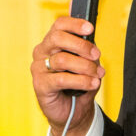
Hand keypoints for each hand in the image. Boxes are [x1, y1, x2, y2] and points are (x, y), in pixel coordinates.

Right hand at [31, 16, 104, 135]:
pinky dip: (81, 81)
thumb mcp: (87, 65)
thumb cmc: (78, 84)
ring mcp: (39, 68)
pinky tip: (92, 83)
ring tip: (97, 74)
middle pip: (58, 37)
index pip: (60, 25)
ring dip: (85, 66)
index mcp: (52, 43)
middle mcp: (42, 52)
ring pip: (62, 59)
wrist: (72, 111)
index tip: (90, 28)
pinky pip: (61, 79)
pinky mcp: (40, 85)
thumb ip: (88, 54)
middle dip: (81, 45)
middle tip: (96, 55)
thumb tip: (93, 50)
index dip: (75, 24)